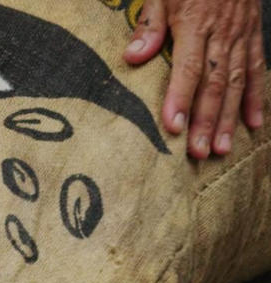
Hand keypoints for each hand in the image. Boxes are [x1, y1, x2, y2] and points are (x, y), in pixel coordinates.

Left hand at [123, 0, 265, 157]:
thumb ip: (149, 24)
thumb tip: (133, 56)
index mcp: (196, 22)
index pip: (188, 68)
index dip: (180, 99)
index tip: (173, 128)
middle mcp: (222, 32)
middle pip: (214, 84)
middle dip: (206, 121)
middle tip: (198, 153)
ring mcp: (241, 35)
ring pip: (236, 83)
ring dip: (228, 119)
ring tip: (220, 149)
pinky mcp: (254, 34)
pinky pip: (257, 69)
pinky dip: (256, 98)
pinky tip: (253, 124)